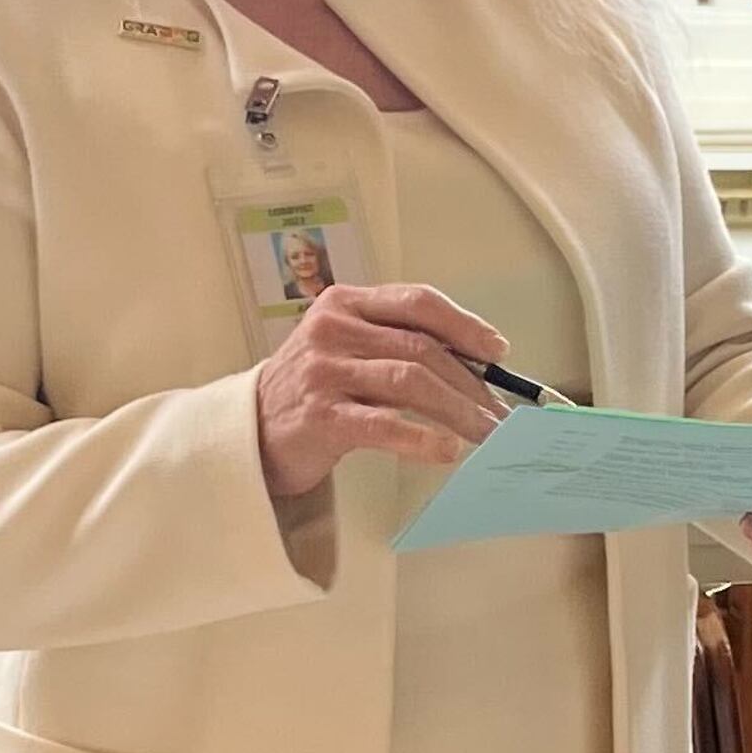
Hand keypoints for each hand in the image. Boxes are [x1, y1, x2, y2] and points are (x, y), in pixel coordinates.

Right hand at [253, 281, 507, 506]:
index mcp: (345, 304)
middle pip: (421, 347)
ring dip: (458, 410)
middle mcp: (333, 330)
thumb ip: (396, 344)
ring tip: (486, 433)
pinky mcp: (320, 417)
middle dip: (471, 382)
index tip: (497, 350)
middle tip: (501, 412)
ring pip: (410, 381)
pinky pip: (383, 424)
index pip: (416, 301)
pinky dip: (421, 438)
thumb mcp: (346, 348)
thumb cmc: (310, 391)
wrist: (250, 431)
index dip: (464, 324)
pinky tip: (446, 450)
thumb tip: (474, 365)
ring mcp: (324, 372)